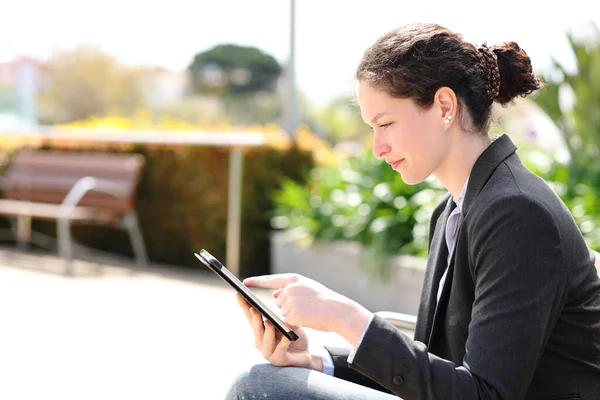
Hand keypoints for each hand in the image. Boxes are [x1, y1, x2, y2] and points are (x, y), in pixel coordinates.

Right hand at [236, 293, 322, 370]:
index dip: (244, 306)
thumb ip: (281, 311)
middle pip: (256, 328)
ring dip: (267, 331)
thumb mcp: (288, 322)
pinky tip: (287, 337)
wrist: (305, 356)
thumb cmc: (294, 337)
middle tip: (254, 308)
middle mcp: (261, 341)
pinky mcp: (278, 360)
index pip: (250, 317)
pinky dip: (283, 343)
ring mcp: (268, 352)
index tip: (239, 294)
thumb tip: (276, 293)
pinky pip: (279, 351)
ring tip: (268, 322)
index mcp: (261, 330)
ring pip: (265, 341)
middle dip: (254, 318)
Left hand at [243, 273, 372, 345]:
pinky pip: (287, 321)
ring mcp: (290, 301)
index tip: (244, 283)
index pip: (271, 279)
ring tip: (308, 311)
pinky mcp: (291, 315)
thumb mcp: (308, 289)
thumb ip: (291, 289)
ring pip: (283, 311)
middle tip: (306, 306)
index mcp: (294, 279)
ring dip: (292, 314)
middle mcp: (289, 288)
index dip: (257, 281)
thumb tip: (274, 295)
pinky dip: (294, 322)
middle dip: (288, 305)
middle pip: (279, 300)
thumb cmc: (325, 301)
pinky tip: (306, 318)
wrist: (338, 311)